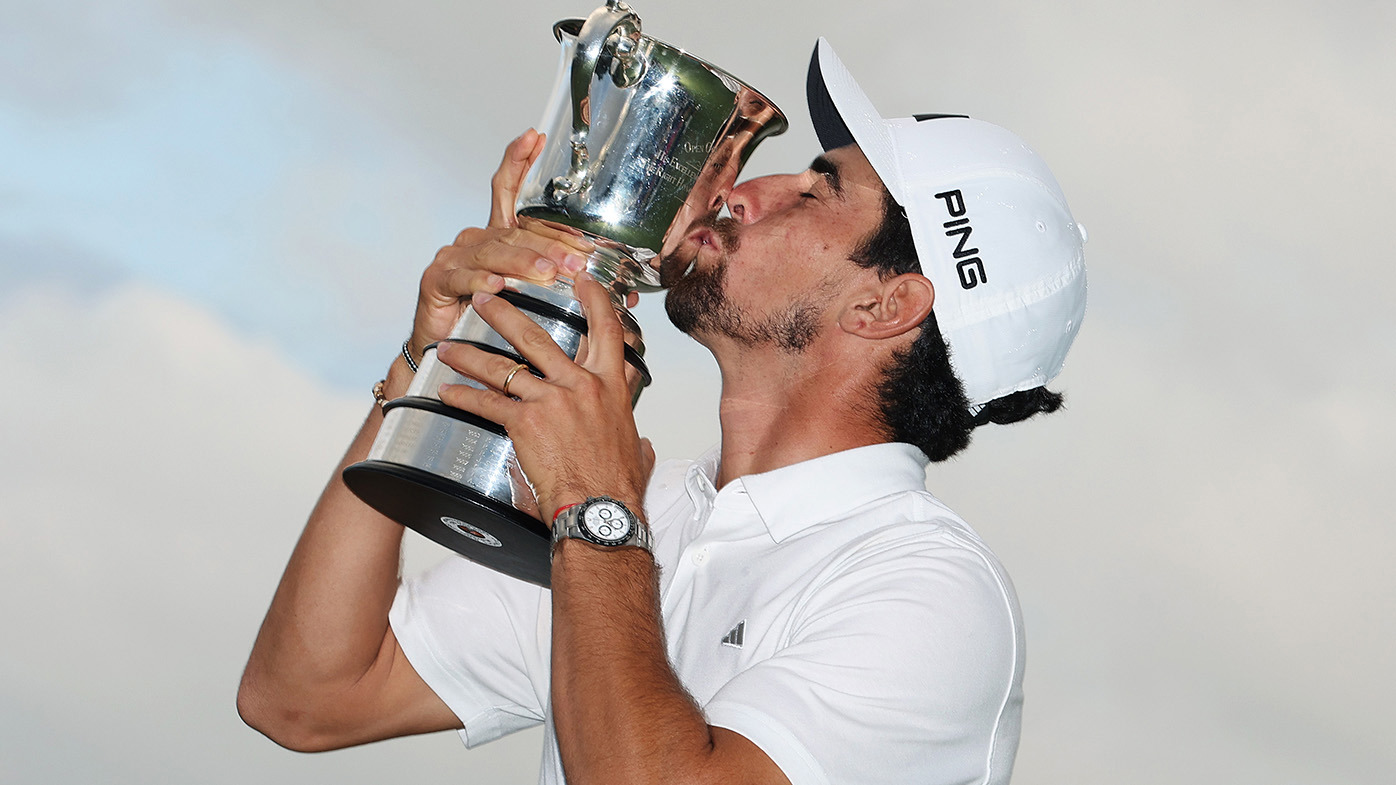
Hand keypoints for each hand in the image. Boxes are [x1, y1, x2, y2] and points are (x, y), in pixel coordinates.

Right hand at [407, 129, 596, 360]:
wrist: (447, 353)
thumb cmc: (492, 321)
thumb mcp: (536, 300)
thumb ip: (574, 292)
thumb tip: (626, 296)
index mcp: (499, 236)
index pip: (508, 190)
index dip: (519, 162)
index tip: (535, 137)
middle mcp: (475, 239)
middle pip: (513, 231)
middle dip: (549, 243)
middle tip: (577, 257)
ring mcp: (454, 257)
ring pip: (492, 252)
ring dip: (523, 262)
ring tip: (547, 273)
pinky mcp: (437, 281)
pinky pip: (462, 278)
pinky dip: (481, 281)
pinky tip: (498, 285)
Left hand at [434, 274, 654, 521]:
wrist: (600, 508)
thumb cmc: (617, 485)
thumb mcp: (635, 449)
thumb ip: (635, 438)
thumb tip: (641, 443)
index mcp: (610, 386)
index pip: (606, 330)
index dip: (594, 299)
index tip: (582, 279)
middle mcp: (580, 385)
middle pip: (538, 337)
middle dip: (507, 314)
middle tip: (488, 297)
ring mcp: (550, 401)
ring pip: (503, 367)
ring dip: (471, 355)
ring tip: (449, 347)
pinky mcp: (525, 422)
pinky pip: (487, 403)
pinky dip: (463, 397)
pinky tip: (447, 392)